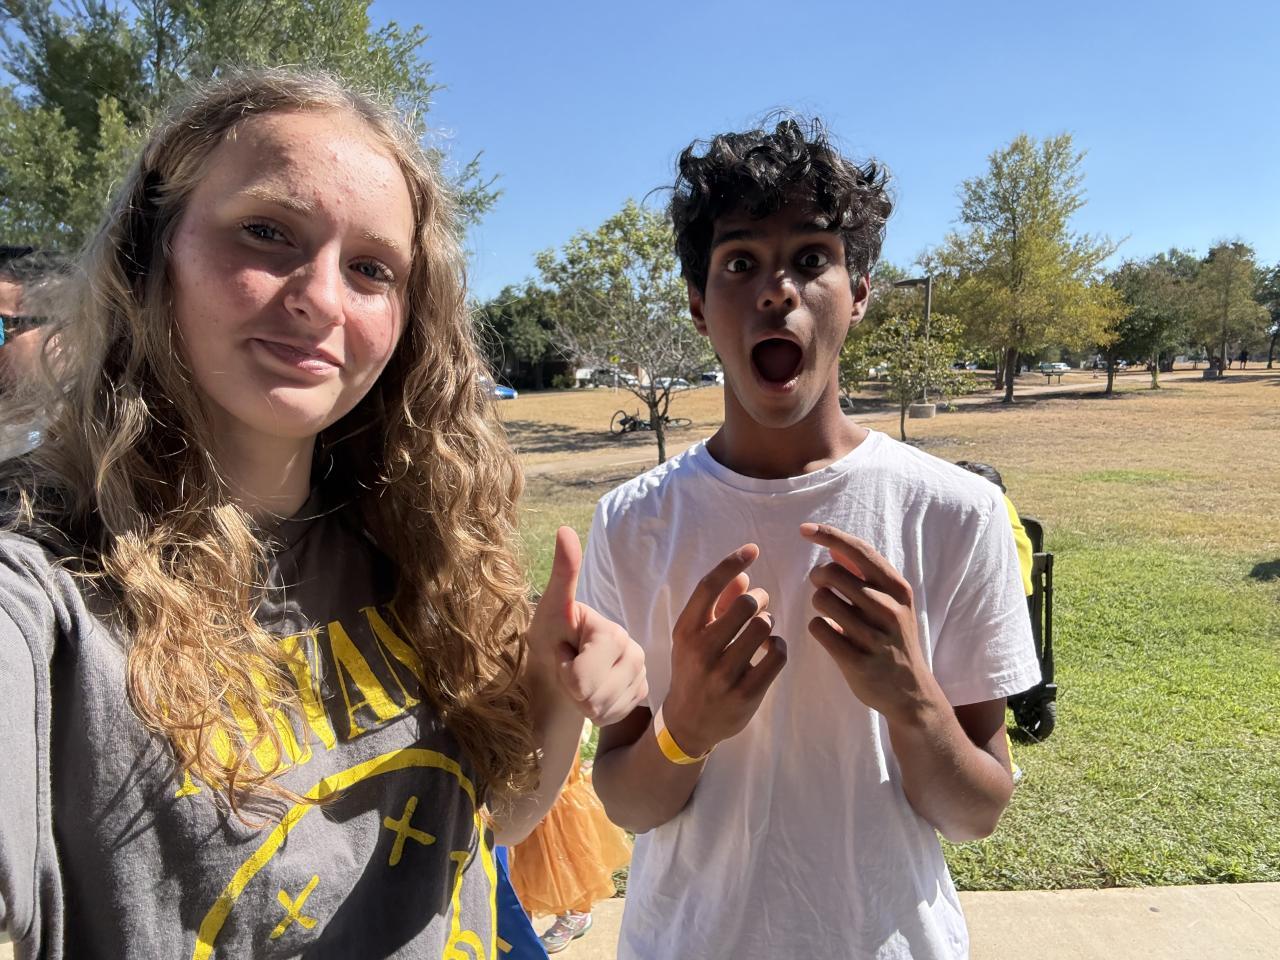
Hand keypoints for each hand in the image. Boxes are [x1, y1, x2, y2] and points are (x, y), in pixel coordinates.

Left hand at [528, 527, 647, 726]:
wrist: (556, 667)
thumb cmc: (550, 636)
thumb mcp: (550, 608)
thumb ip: (562, 574)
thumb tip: (564, 530)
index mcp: (614, 632)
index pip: (584, 677)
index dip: (565, 672)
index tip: (563, 651)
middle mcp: (636, 652)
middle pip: (595, 697)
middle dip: (572, 689)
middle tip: (569, 668)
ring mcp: (641, 674)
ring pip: (603, 711)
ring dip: (582, 702)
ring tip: (578, 680)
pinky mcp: (640, 694)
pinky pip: (613, 717)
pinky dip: (595, 711)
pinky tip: (592, 692)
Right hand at [661, 544, 787, 757]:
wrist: (689, 723)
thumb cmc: (694, 670)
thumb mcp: (694, 637)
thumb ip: (717, 605)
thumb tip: (743, 574)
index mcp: (686, 631)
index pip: (709, 586)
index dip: (732, 563)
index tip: (752, 549)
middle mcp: (701, 650)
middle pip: (745, 603)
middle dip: (759, 599)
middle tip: (760, 606)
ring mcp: (723, 674)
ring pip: (764, 626)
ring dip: (770, 622)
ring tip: (764, 630)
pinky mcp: (746, 693)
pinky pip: (777, 654)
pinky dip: (779, 646)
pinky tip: (772, 649)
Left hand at [801, 523, 942, 724]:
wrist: (911, 693)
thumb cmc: (894, 640)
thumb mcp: (891, 604)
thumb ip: (865, 576)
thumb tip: (833, 548)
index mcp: (898, 589)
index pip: (858, 550)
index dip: (828, 535)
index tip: (804, 529)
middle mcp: (890, 609)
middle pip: (831, 573)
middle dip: (818, 577)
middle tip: (822, 588)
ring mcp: (875, 637)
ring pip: (822, 599)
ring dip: (818, 603)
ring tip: (830, 612)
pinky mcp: (858, 661)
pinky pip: (819, 628)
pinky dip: (818, 627)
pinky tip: (829, 634)